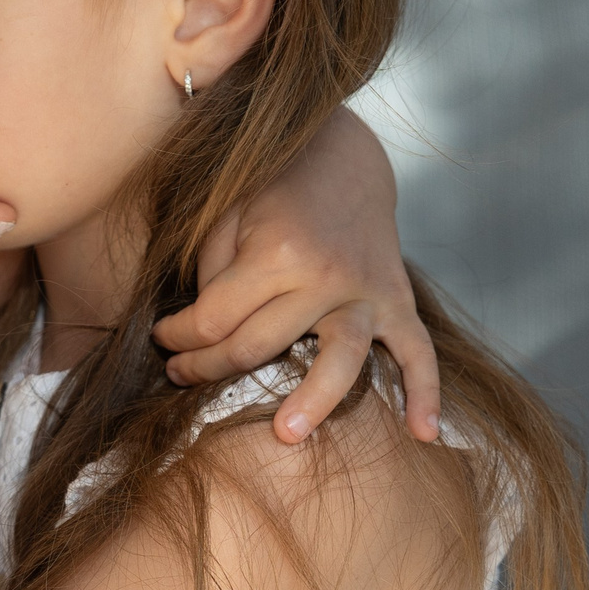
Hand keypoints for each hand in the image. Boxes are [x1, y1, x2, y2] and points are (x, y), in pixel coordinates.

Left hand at [151, 107, 440, 444]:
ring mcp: (366, 291)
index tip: (162, 339)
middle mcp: (325, 276)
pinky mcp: (398, 299)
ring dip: (313, 400)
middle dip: (208, 367)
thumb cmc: (271, 189)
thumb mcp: (226, 217)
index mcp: (276, 252)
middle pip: (260, 346)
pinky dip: (426, 392)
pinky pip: (418, 352)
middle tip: (179, 376)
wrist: (342, 155)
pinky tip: (423, 434)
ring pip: (341, 359)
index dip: (177, 337)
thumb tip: (205, 337)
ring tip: (287, 434)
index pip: (214, 319)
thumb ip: (214, 278)